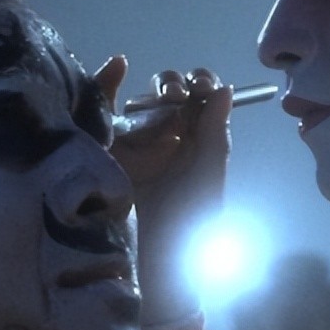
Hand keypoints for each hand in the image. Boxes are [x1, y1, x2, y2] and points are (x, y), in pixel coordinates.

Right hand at [95, 57, 231, 325]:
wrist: (153, 262)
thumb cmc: (189, 224)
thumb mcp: (209, 178)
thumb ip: (216, 135)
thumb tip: (225, 89)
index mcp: (198, 141)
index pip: (202, 97)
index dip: (202, 83)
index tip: (202, 87)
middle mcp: (168, 137)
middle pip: (169, 92)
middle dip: (174, 85)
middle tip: (179, 97)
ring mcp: (135, 142)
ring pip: (139, 101)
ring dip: (150, 94)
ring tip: (158, 106)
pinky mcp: (106, 147)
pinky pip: (104, 110)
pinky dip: (106, 83)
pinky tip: (114, 68)